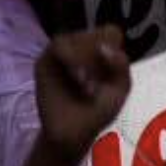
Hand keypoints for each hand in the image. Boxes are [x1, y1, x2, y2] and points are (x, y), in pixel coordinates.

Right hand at [33, 29, 130, 156]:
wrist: (75, 133)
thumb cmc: (100, 110)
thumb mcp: (121, 88)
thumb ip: (121, 65)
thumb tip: (104, 47)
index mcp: (102, 53)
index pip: (109, 32)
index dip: (113, 46)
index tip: (113, 68)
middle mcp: (81, 50)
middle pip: (93, 34)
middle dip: (98, 57)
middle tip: (97, 80)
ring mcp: (62, 56)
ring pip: (73, 38)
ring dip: (83, 58)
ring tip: (87, 82)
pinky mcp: (44, 63)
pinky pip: (57, 46)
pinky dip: (70, 58)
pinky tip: (78, 78)